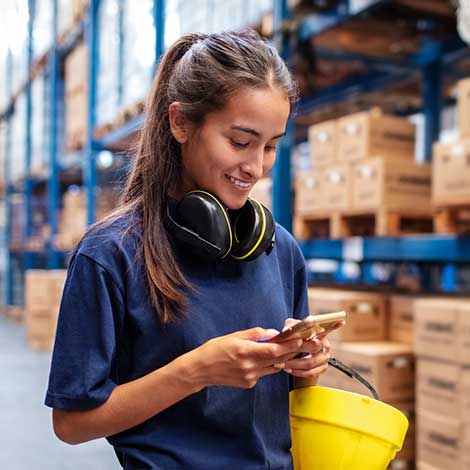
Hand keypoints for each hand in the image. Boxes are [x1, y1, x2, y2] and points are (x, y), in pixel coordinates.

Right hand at [186, 327, 304, 389]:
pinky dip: (266, 365)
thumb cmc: (215, 349)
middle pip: (277, 359)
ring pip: (272, 367)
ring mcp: (250, 377)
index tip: (299, 340)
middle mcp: (249, 366)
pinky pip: (263, 373)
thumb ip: (254, 334)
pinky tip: (261, 359)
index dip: (289, 346)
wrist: (201, 370)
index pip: (274, 350)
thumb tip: (272, 333)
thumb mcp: (233, 336)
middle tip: (302, 344)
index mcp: (245, 351)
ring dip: (280, 359)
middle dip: (290, 351)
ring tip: (287, 349)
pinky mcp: (248, 384)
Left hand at [280, 318, 344, 378]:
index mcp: (321, 333)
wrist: (297, 353)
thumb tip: (288, 328)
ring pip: (310, 364)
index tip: (341, 320)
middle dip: (297, 353)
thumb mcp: (292, 328)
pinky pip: (310, 373)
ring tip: (282, 364)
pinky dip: (297, 372)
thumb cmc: (295, 338)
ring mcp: (325, 357)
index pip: (329, 328)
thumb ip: (291, 325)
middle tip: (282, 356)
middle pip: (313, 349)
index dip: (335, 324)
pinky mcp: (322, 368)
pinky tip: (289, 369)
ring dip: (294, 365)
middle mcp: (326, 345)